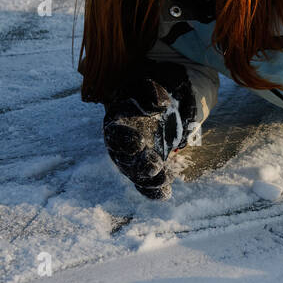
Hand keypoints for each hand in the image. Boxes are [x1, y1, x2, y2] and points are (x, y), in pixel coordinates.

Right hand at [102, 77, 190, 199]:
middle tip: (155, 164)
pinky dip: (155, 191)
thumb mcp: (148, 89)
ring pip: (137, 176)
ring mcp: (131, 162)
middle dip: (140, 165)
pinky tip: (166, 192)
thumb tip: (159, 105)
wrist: (154, 111)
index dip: (125, 140)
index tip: (138, 142)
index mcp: (116, 125)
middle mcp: (120, 147)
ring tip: (166, 178)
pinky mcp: (144, 171)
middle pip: (126, 161)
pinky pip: (146, 186)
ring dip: (150, 181)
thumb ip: (151, 94)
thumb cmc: (146, 98)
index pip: (116, 135)